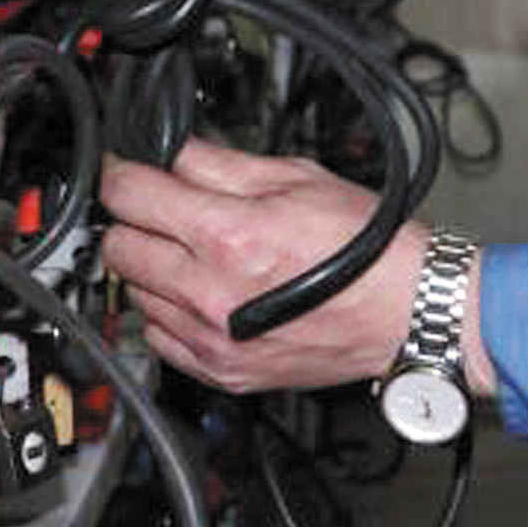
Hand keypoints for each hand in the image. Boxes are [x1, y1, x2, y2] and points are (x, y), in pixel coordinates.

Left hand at [99, 139, 496, 399]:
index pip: (130, 196)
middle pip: (119, 248)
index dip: (122, 172)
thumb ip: (226, 164)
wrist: (408, 311)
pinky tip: (201, 294)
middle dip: (133, 219)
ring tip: (193, 254)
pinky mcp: (222, 371)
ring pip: (134, 295)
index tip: (127, 168)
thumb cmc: (368, 248)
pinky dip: (168, 313)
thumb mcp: (300, 178)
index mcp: (228, 235)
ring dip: (152, 268)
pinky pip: (159, 338)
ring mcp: (212, 340)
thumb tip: (177, 155)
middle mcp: (210, 292)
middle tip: (160, 208)